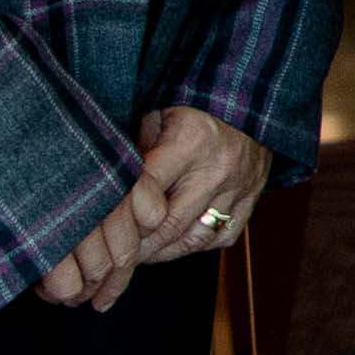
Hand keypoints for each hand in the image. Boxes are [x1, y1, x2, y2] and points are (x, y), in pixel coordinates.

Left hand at [103, 106, 275, 280]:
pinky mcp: (251, 200)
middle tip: (116, 254)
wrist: (251, 99)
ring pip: (196, 238)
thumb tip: (107, 185)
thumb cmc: (195, 103)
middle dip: (139, 244)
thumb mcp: (158, 113)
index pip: (148, 189)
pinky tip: (176, 244)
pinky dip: (196, 245)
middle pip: (170, 224)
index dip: (122, 212)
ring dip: (164, 251)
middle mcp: (217, 170)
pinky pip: (222, 237)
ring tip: (141, 254)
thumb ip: (136, 147)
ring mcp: (238, 189)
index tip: (103, 226)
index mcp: (190, 141)